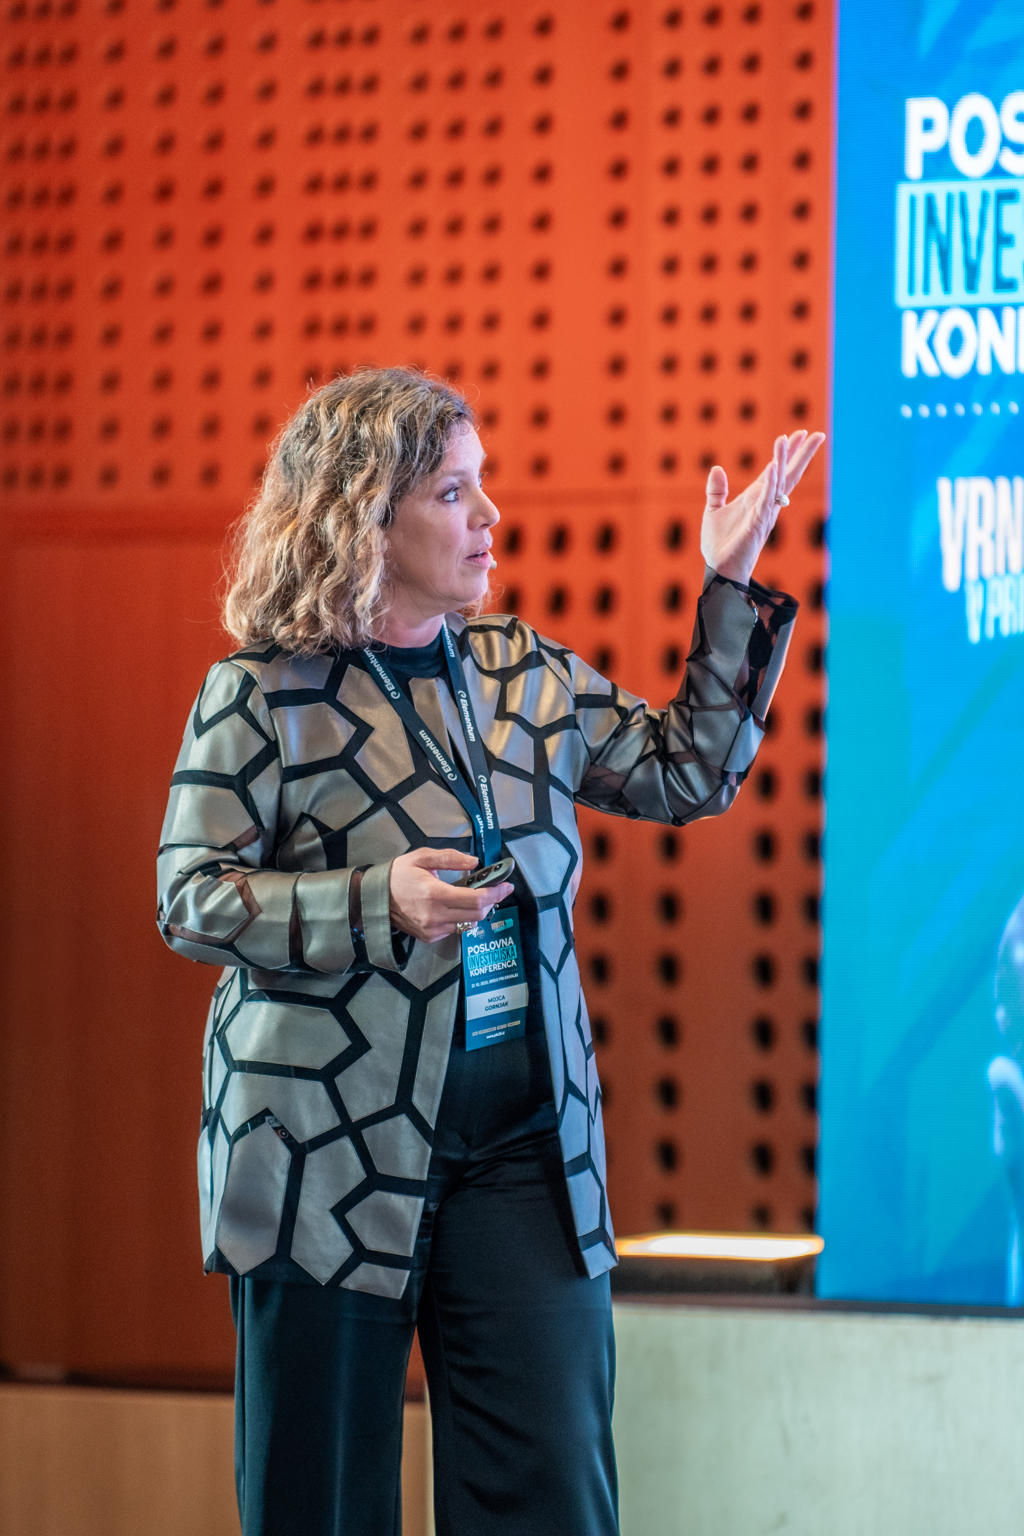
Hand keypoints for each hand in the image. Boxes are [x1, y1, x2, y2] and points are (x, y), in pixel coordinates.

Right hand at [388, 848, 514, 942]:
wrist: (374, 897)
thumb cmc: (398, 875)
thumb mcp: (422, 857)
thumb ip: (450, 858)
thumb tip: (474, 862)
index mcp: (434, 894)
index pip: (475, 899)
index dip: (495, 893)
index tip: (506, 886)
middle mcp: (435, 916)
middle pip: (477, 914)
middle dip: (491, 902)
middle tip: (495, 889)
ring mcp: (432, 929)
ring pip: (468, 923)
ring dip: (476, 911)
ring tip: (474, 896)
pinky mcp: (429, 936)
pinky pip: (455, 929)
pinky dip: (461, 918)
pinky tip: (454, 907)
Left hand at [700, 429, 825, 585]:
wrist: (720, 569)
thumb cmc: (720, 545)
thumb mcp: (713, 511)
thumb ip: (716, 490)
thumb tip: (717, 468)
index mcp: (756, 498)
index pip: (775, 471)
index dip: (786, 453)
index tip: (797, 434)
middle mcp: (765, 503)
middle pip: (788, 474)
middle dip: (801, 454)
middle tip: (817, 434)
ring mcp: (764, 513)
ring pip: (778, 482)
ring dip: (783, 460)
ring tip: (789, 437)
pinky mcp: (757, 523)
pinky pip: (765, 500)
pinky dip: (770, 484)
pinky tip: (773, 466)